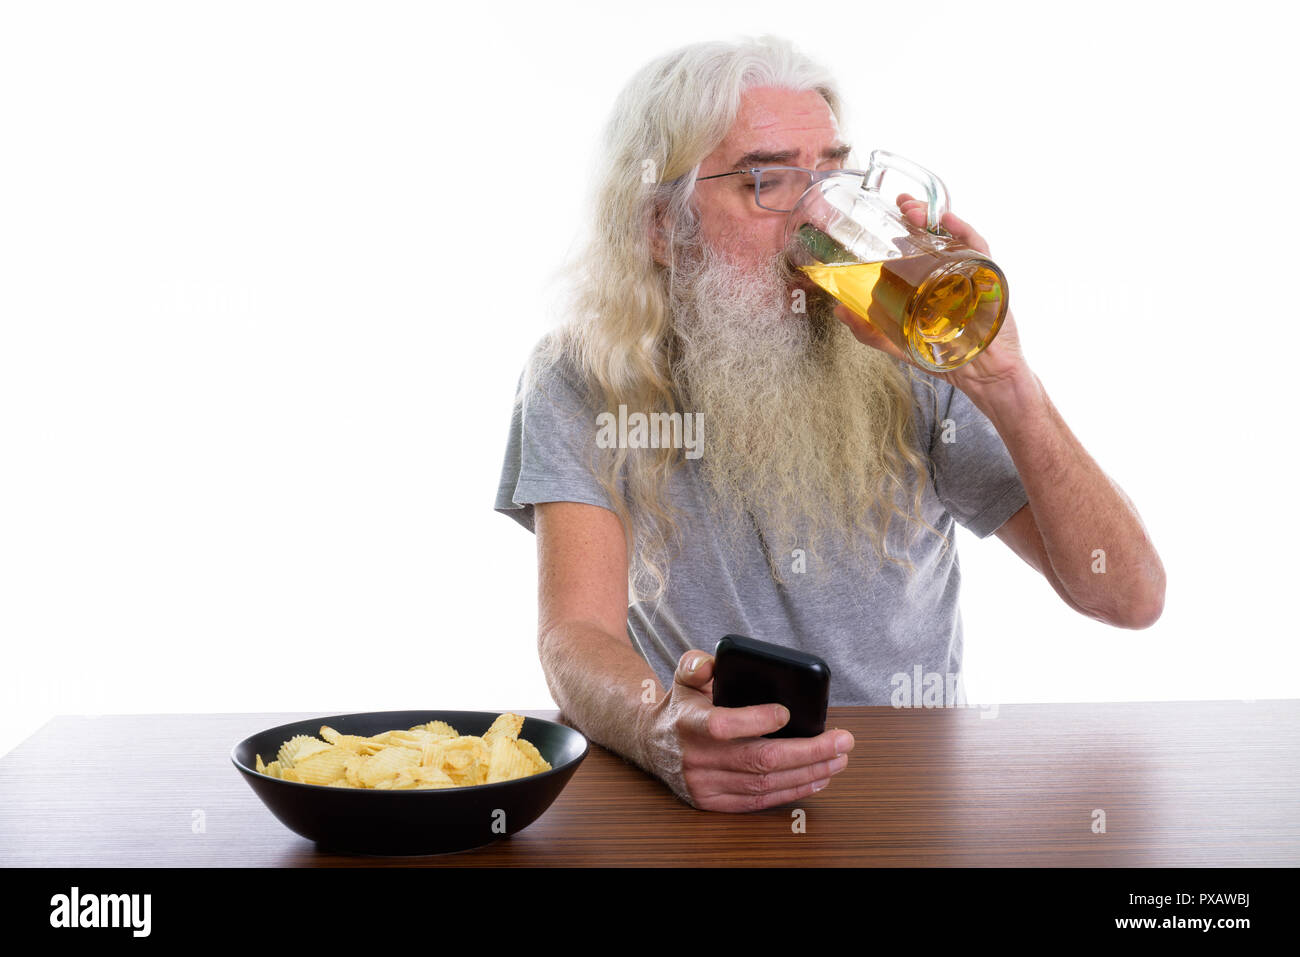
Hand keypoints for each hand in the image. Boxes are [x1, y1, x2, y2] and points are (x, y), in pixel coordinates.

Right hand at [638, 649, 854, 811]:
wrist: (651, 745)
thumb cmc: (680, 708)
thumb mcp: (683, 677)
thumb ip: (697, 664)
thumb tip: (713, 662)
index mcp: (687, 723)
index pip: (723, 725)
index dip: (757, 721)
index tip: (787, 712)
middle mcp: (695, 759)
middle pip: (759, 760)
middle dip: (808, 751)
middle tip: (842, 740)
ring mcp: (704, 785)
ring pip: (765, 784)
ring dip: (808, 773)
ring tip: (838, 759)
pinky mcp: (713, 803)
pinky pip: (758, 802)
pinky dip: (792, 791)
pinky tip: (817, 778)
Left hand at [832, 193, 1028, 397]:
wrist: (982, 375)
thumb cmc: (945, 355)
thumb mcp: (899, 341)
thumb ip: (869, 329)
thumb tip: (838, 310)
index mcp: (931, 279)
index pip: (917, 243)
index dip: (903, 225)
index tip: (888, 213)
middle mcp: (952, 270)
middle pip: (935, 233)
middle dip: (917, 213)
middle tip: (900, 206)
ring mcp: (971, 272)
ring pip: (953, 234)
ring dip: (934, 217)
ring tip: (914, 211)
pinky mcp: (989, 278)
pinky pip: (978, 247)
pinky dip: (963, 230)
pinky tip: (947, 220)